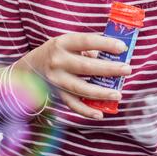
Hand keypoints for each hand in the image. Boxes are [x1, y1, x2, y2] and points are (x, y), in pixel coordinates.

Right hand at [15, 33, 131, 119]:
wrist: (29, 68)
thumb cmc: (57, 52)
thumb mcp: (68, 43)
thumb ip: (89, 48)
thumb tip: (114, 55)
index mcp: (63, 43)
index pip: (87, 41)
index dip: (106, 44)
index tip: (123, 47)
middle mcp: (58, 61)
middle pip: (86, 67)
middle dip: (109, 69)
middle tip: (127, 70)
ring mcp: (56, 79)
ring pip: (81, 88)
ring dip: (101, 92)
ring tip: (118, 94)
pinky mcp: (56, 94)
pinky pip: (73, 105)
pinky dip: (86, 111)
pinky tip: (100, 113)